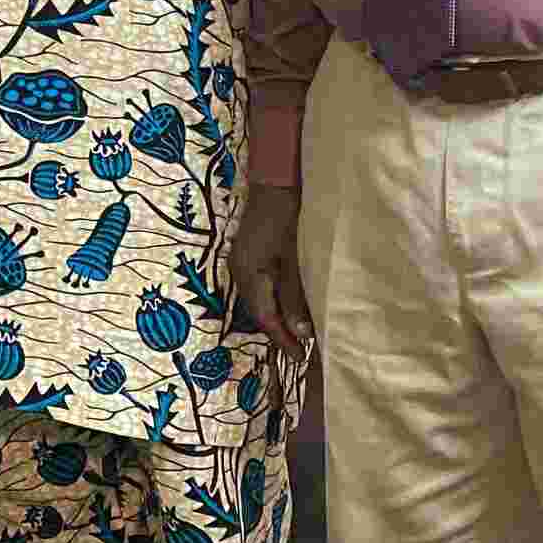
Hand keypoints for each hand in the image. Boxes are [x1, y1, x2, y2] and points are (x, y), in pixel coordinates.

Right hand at [227, 182, 312, 358]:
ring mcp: (242, 262)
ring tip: (298, 334)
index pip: (266, 317)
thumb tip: (301, 334)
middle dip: (280, 332)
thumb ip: (296, 296)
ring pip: (259, 300)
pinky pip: (260, 288)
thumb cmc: (289, 219)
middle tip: (302, 352)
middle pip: (259, 311)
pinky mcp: (248, 255)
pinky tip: (288, 307)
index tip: (302, 359)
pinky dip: (274, 302)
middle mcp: (240, 271)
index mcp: (249, 274)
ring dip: (277, 318)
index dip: (284, 340)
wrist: (276, 183)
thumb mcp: (296, 259)